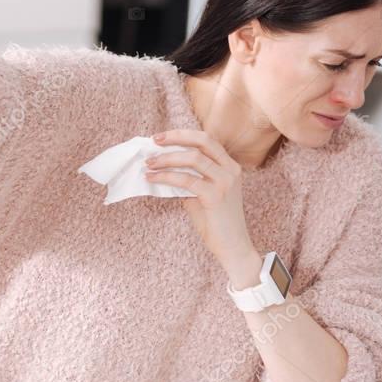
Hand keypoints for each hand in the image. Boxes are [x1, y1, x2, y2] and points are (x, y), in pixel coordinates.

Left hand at [144, 129, 259, 283]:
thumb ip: (190, 178)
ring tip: (148, 164)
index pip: (206, 140)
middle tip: (153, 141)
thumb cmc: (215, 222)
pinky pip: (186, 179)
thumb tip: (163, 167)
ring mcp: (225, 182)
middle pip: (203, 141)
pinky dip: (166, 177)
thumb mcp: (203, 194)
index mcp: (230, 166)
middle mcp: (231, 170)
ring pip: (192, 158)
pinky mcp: (215, 196)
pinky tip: (152, 179)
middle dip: (176, 137)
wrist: (232, 247)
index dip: (183, 135)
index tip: (161, 137)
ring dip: (166, 159)